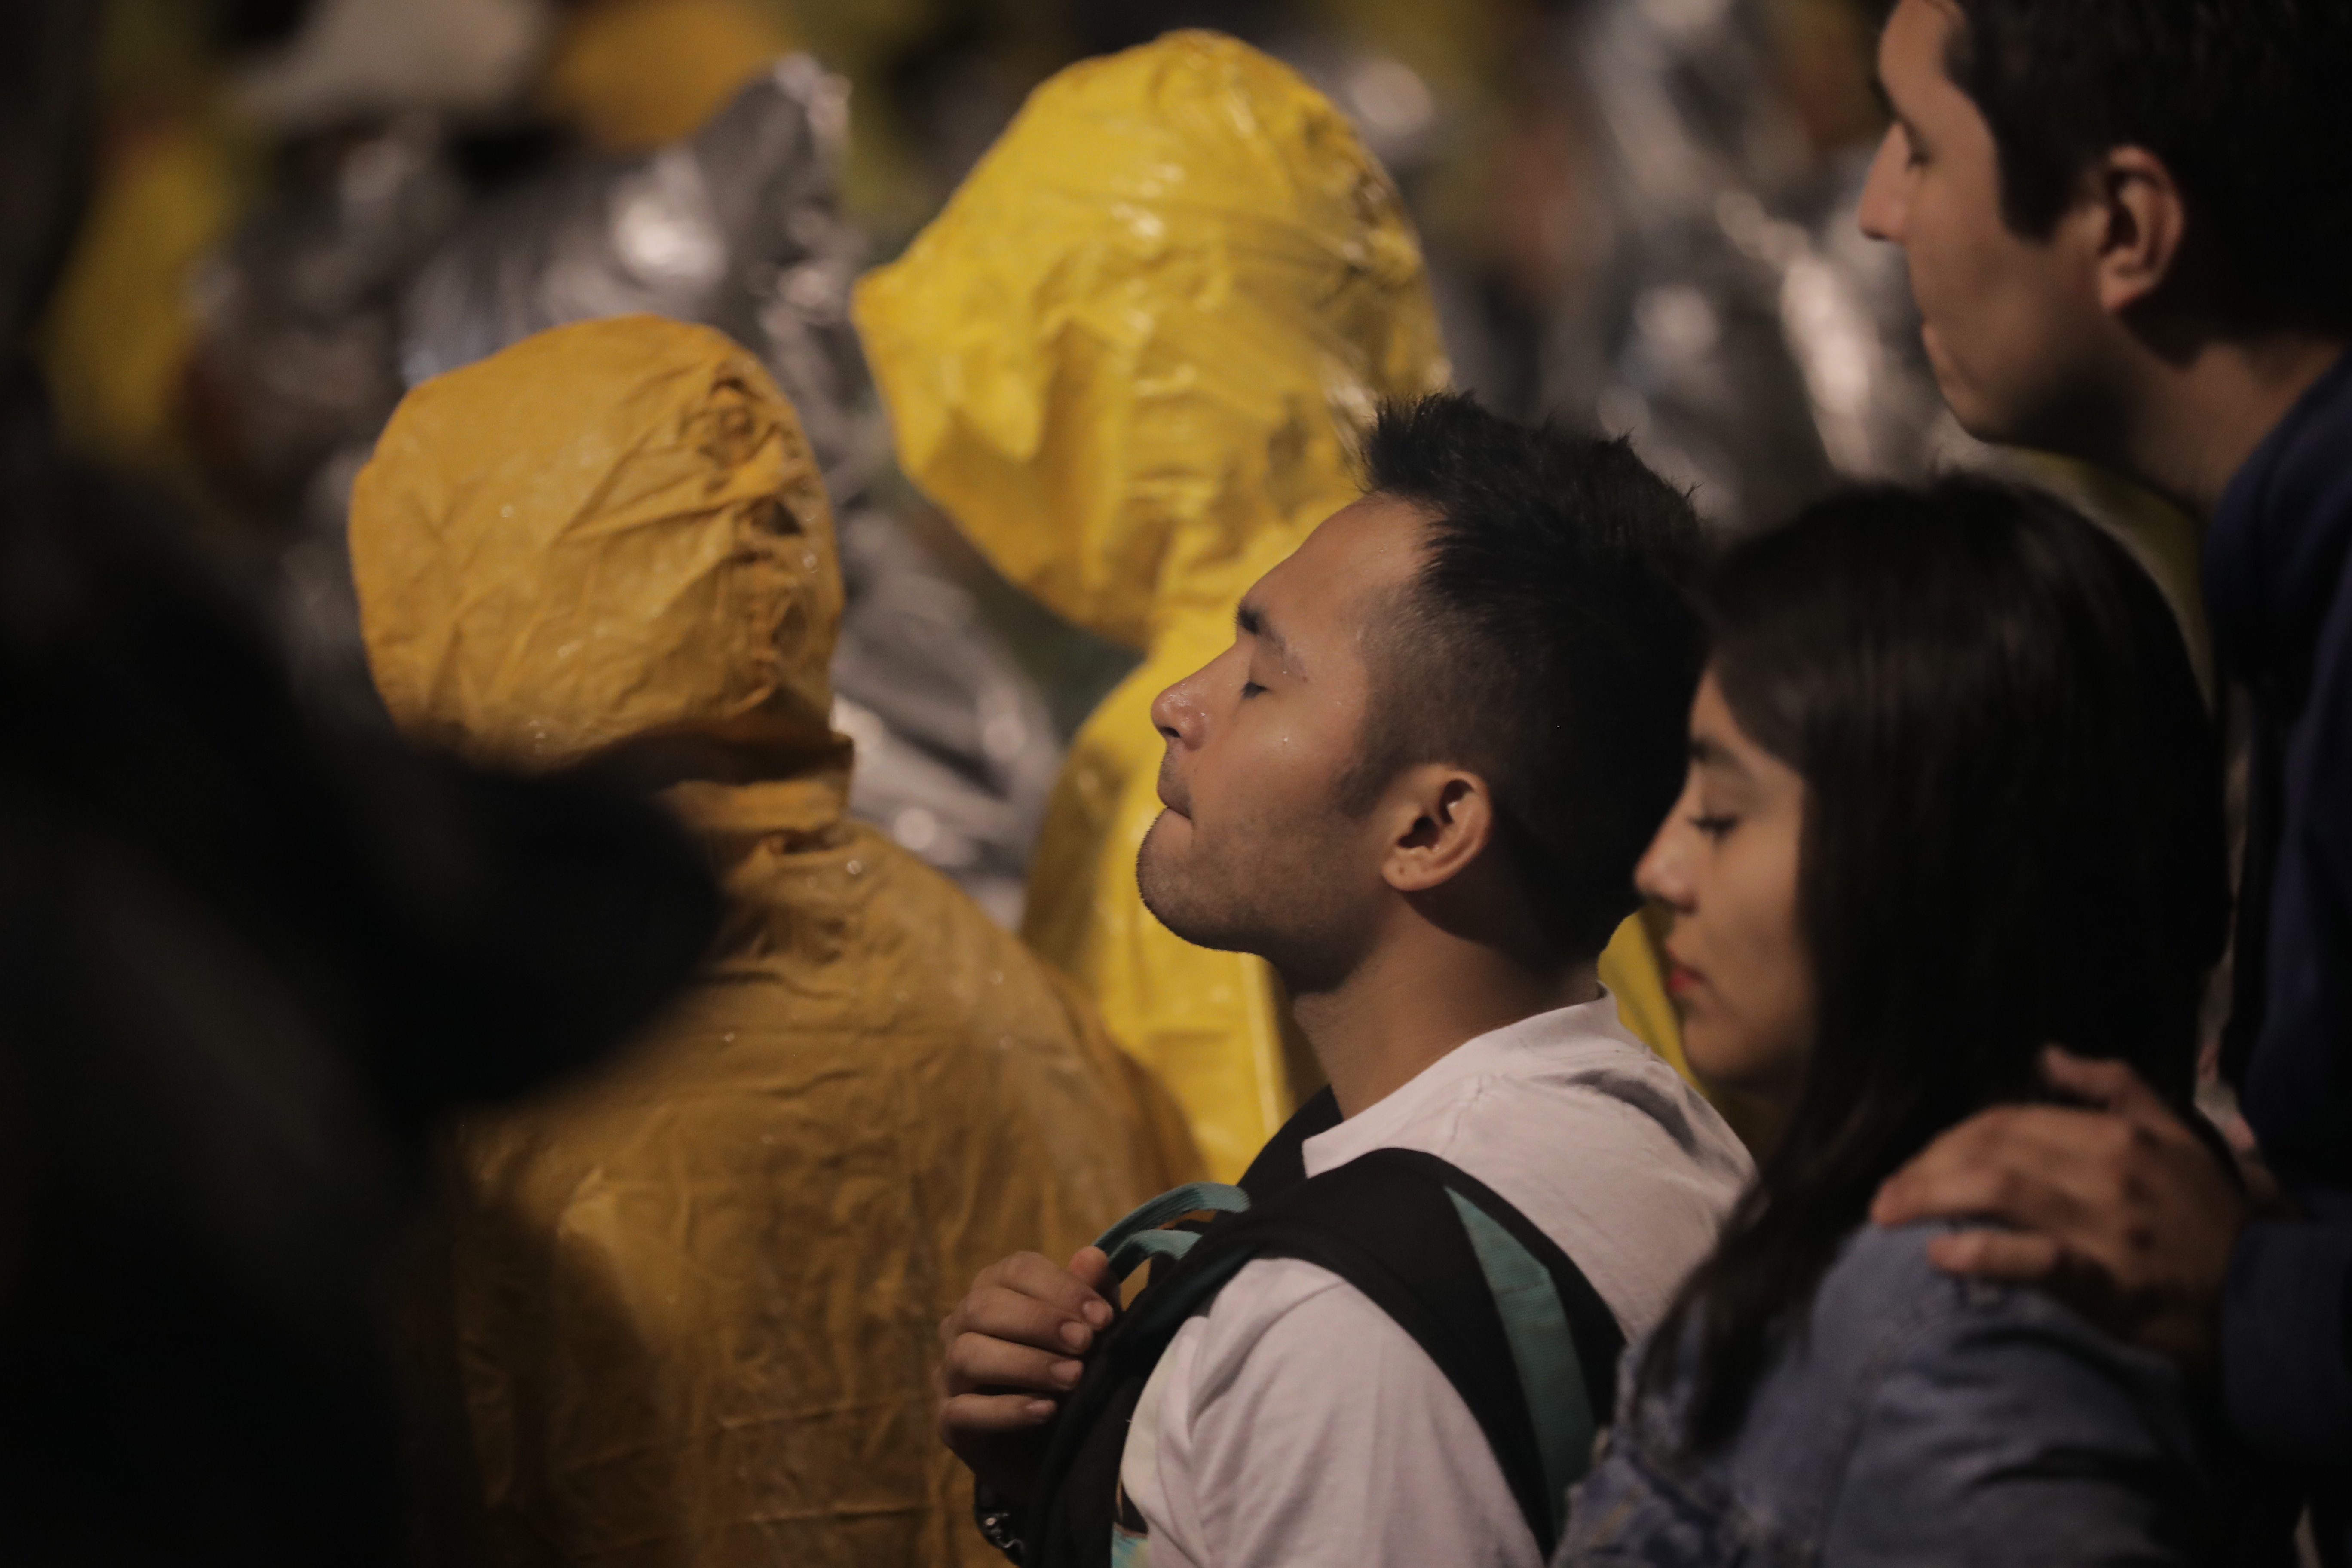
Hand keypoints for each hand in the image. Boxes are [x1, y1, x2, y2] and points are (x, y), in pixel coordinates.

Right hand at [935, 1246, 1115, 1500]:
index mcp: (994, 1290)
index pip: (1016, 1270)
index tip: (1102, 1316)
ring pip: (968, 1354)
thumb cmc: (1067, 1375)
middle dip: (1039, 1322)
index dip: (1060, 1287)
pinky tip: (1046, 1411)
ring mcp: (948, 1373)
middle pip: (983, 1306)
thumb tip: (1093, 1258)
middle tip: (1085, 1344)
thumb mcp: (1089, 1333)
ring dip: (1025, 1364)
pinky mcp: (947, 1420)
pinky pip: (964, 1410)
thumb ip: (1092, 1296)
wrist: (1049, 1449)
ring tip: (1073, 1378)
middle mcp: (961, 1324)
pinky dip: (1007, 1410)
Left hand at [1870, 1047, 2248, 1366]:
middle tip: (1886, 1193)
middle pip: (1991, 1151)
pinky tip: (1939, 1256)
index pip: (2008, 1121)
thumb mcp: (2174, 1135)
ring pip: (1999, 1194)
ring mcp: (2105, 1229)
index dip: (1952, 1137)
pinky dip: (1982, 1254)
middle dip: (1927, 1166)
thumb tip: (2047, 1054)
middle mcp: (2105, 1174)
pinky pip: (2034, 1260)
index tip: (1919, 1161)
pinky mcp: (2106, 1285)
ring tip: (1886, 1215)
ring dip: (1930, 1199)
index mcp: (2115, 1137)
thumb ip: (2113, 1086)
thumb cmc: (2206, 1216)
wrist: (2257, 1298)